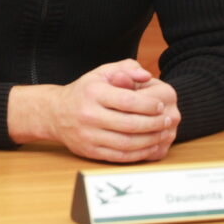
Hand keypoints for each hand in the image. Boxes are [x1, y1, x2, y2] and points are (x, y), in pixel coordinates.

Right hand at [8, 59, 178, 162]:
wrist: (55, 113)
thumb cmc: (85, 91)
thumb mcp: (101, 72)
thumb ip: (126, 68)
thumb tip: (146, 75)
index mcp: (93, 93)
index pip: (127, 101)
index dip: (148, 105)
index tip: (160, 105)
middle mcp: (89, 115)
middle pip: (129, 124)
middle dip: (154, 124)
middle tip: (167, 120)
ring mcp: (89, 135)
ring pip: (126, 143)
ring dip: (149, 141)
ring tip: (162, 134)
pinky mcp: (90, 151)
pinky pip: (119, 156)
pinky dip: (138, 153)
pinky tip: (149, 146)